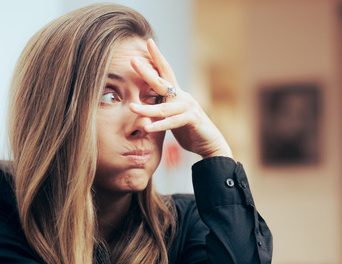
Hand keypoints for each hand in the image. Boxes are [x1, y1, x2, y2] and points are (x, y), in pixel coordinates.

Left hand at [130, 39, 232, 159]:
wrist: (210, 143)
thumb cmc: (189, 131)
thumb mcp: (171, 117)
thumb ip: (159, 109)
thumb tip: (139, 103)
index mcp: (177, 94)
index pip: (165, 72)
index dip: (156, 57)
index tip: (148, 42)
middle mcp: (183, 97)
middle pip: (163, 82)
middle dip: (147, 71)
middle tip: (133, 60)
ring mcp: (189, 107)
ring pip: (163, 108)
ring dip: (146, 109)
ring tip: (131, 107)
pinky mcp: (193, 119)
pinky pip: (172, 122)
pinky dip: (159, 126)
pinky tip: (147, 128)